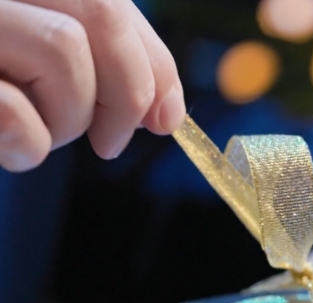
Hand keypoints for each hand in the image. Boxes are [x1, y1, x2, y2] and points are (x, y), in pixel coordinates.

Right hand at [0, 0, 184, 170]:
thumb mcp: (37, 74)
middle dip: (130, 91)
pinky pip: (12, 108)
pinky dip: (28, 142)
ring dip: (71, 117)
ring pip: (64, 47)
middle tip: (112, 144)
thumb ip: (100, 71)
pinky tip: (8, 148)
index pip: (112, 2)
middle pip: (103, 12)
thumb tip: (167, 112)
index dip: (155, 63)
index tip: (166, 117)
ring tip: (40, 137)